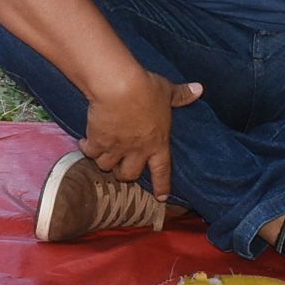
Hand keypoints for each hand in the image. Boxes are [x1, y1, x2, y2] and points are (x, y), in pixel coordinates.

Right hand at [83, 68, 202, 198]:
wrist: (120, 87)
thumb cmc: (146, 88)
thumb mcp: (166, 90)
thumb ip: (181, 95)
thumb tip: (198, 89)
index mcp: (157, 142)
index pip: (162, 170)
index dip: (162, 185)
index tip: (161, 197)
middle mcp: (137, 150)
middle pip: (128, 174)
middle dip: (124, 174)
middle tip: (121, 166)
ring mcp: (116, 148)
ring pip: (107, 166)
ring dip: (105, 162)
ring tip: (102, 153)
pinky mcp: (98, 141)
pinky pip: (90, 153)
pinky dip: (87, 148)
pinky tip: (86, 143)